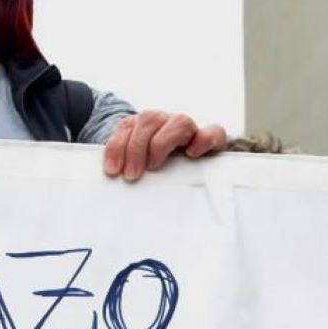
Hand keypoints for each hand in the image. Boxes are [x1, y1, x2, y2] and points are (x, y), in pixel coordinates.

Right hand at [102, 110, 228, 180]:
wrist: (159, 159)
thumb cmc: (178, 175)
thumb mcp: (187, 181)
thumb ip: (191, 185)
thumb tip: (187, 208)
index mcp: (204, 142)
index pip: (214, 134)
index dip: (205, 140)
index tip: (192, 153)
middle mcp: (184, 127)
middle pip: (180, 123)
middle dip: (161, 144)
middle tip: (150, 169)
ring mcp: (160, 121)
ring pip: (150, 120)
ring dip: (136, 148)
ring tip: (128, 174)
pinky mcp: (136, 123)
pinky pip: (125, 127)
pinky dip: (116, 148)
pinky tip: (112, 167)